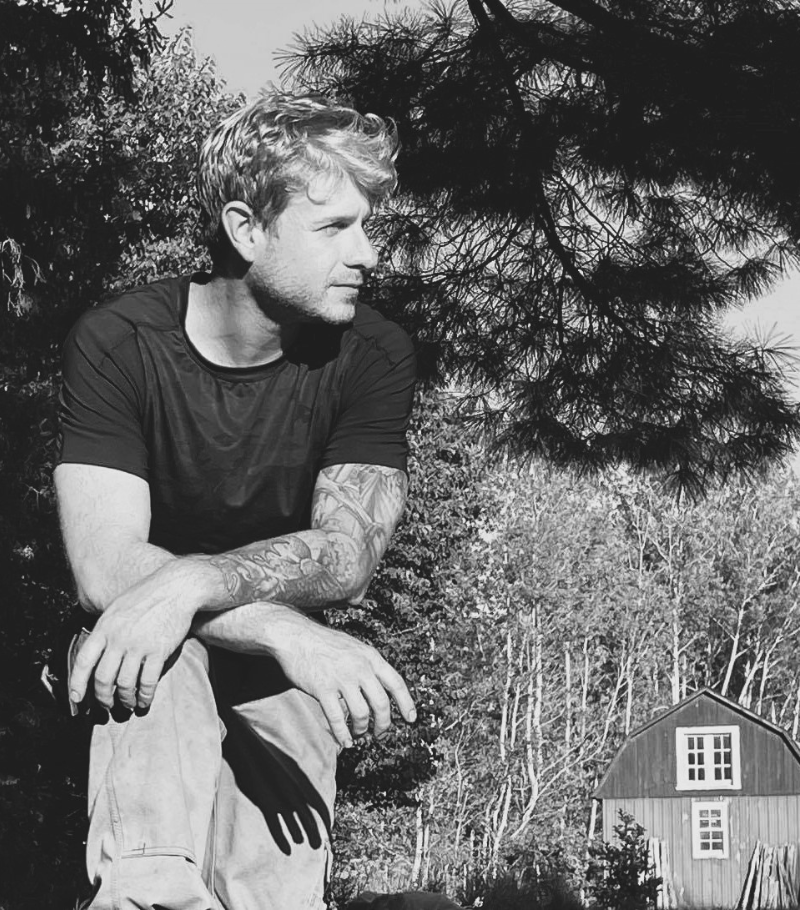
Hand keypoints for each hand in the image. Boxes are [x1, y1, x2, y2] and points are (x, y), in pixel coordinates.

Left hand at [68, 560, 203, 711]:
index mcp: (105, 627)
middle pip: (103, 678)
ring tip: (128, 704)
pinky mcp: (159, 650)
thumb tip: (97, 649)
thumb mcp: (118, 606)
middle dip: (103, 698)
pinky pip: (147, 681)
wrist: (177, 587)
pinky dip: (145, 696)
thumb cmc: (149, 595)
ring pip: (124, 683)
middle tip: (106, 705)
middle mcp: (118, 638)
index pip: (84, 661)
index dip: (77, 684)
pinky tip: (145, 700)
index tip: (77, 699)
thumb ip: (106, 628)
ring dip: (125, 699)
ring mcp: (138, 645)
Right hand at [267, 608, 416, 748]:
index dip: (406, 703)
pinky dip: (342, 734)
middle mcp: (360, 668)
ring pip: (361, 714)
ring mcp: (342, 678)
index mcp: (370, 657)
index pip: (396, 683)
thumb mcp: (354, 647)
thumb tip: (379, 688)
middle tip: (379, 733)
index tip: (410, 719)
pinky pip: (338, 718)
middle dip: (383, 724)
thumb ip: (367, 665)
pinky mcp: (323, 688)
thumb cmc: (323, 642)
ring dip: (361, 730)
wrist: (295, 635)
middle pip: (381, 704)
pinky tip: (344, 740)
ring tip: (358, 734)